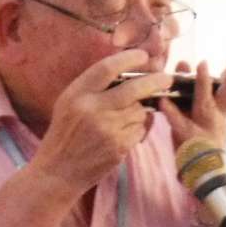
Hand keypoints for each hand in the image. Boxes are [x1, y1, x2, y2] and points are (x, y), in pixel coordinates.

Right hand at [32, 49, 172, 193]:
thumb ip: (93, 86)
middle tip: (167, 78)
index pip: (107, 68)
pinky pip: (139, 130)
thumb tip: (127, 68)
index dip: (129, 58)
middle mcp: (92, 110)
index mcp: (77, 94)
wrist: (58, 171)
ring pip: (140, 111)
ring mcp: (107, 130)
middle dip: (155, 81)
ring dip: (140, 110)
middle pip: (134, 89)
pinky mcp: (117, 147)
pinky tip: (122, 133)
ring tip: (124, 116)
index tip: (143, 56)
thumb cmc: (65, 133)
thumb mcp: (68, 102)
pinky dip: (137, 129)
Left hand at [160, 32, 225, 150]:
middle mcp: (220, 113)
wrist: (205, 173)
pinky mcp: (189, 138)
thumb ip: (194, 85)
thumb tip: (186, 61)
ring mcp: (205, 125)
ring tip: (200, 63)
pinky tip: (163, 102)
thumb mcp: (201, 109)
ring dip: (202, 84)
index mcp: (225, 104)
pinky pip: (178, 123)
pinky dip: (171, 113)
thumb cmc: (202, 135)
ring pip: (205, 102)